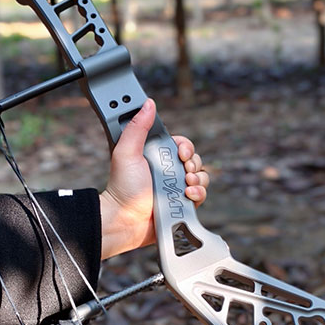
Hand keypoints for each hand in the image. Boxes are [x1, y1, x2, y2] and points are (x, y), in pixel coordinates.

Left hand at [99, 98, 209, 258]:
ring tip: (185, 185)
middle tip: (183, 170)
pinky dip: (199, 194)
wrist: (125, 220)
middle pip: (194, 160)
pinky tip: (187, 195)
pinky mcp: (182, 205)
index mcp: (157, 157)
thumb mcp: (126, 152)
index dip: (185, 147)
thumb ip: (137, 127)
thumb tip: (148, 104)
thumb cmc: (122, 188)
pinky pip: (201, 195)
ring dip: (198, 179)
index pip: (181, 145)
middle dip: (193, 163)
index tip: (181, 152)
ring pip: (201, 177)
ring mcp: (176, 189)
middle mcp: (168, 172)